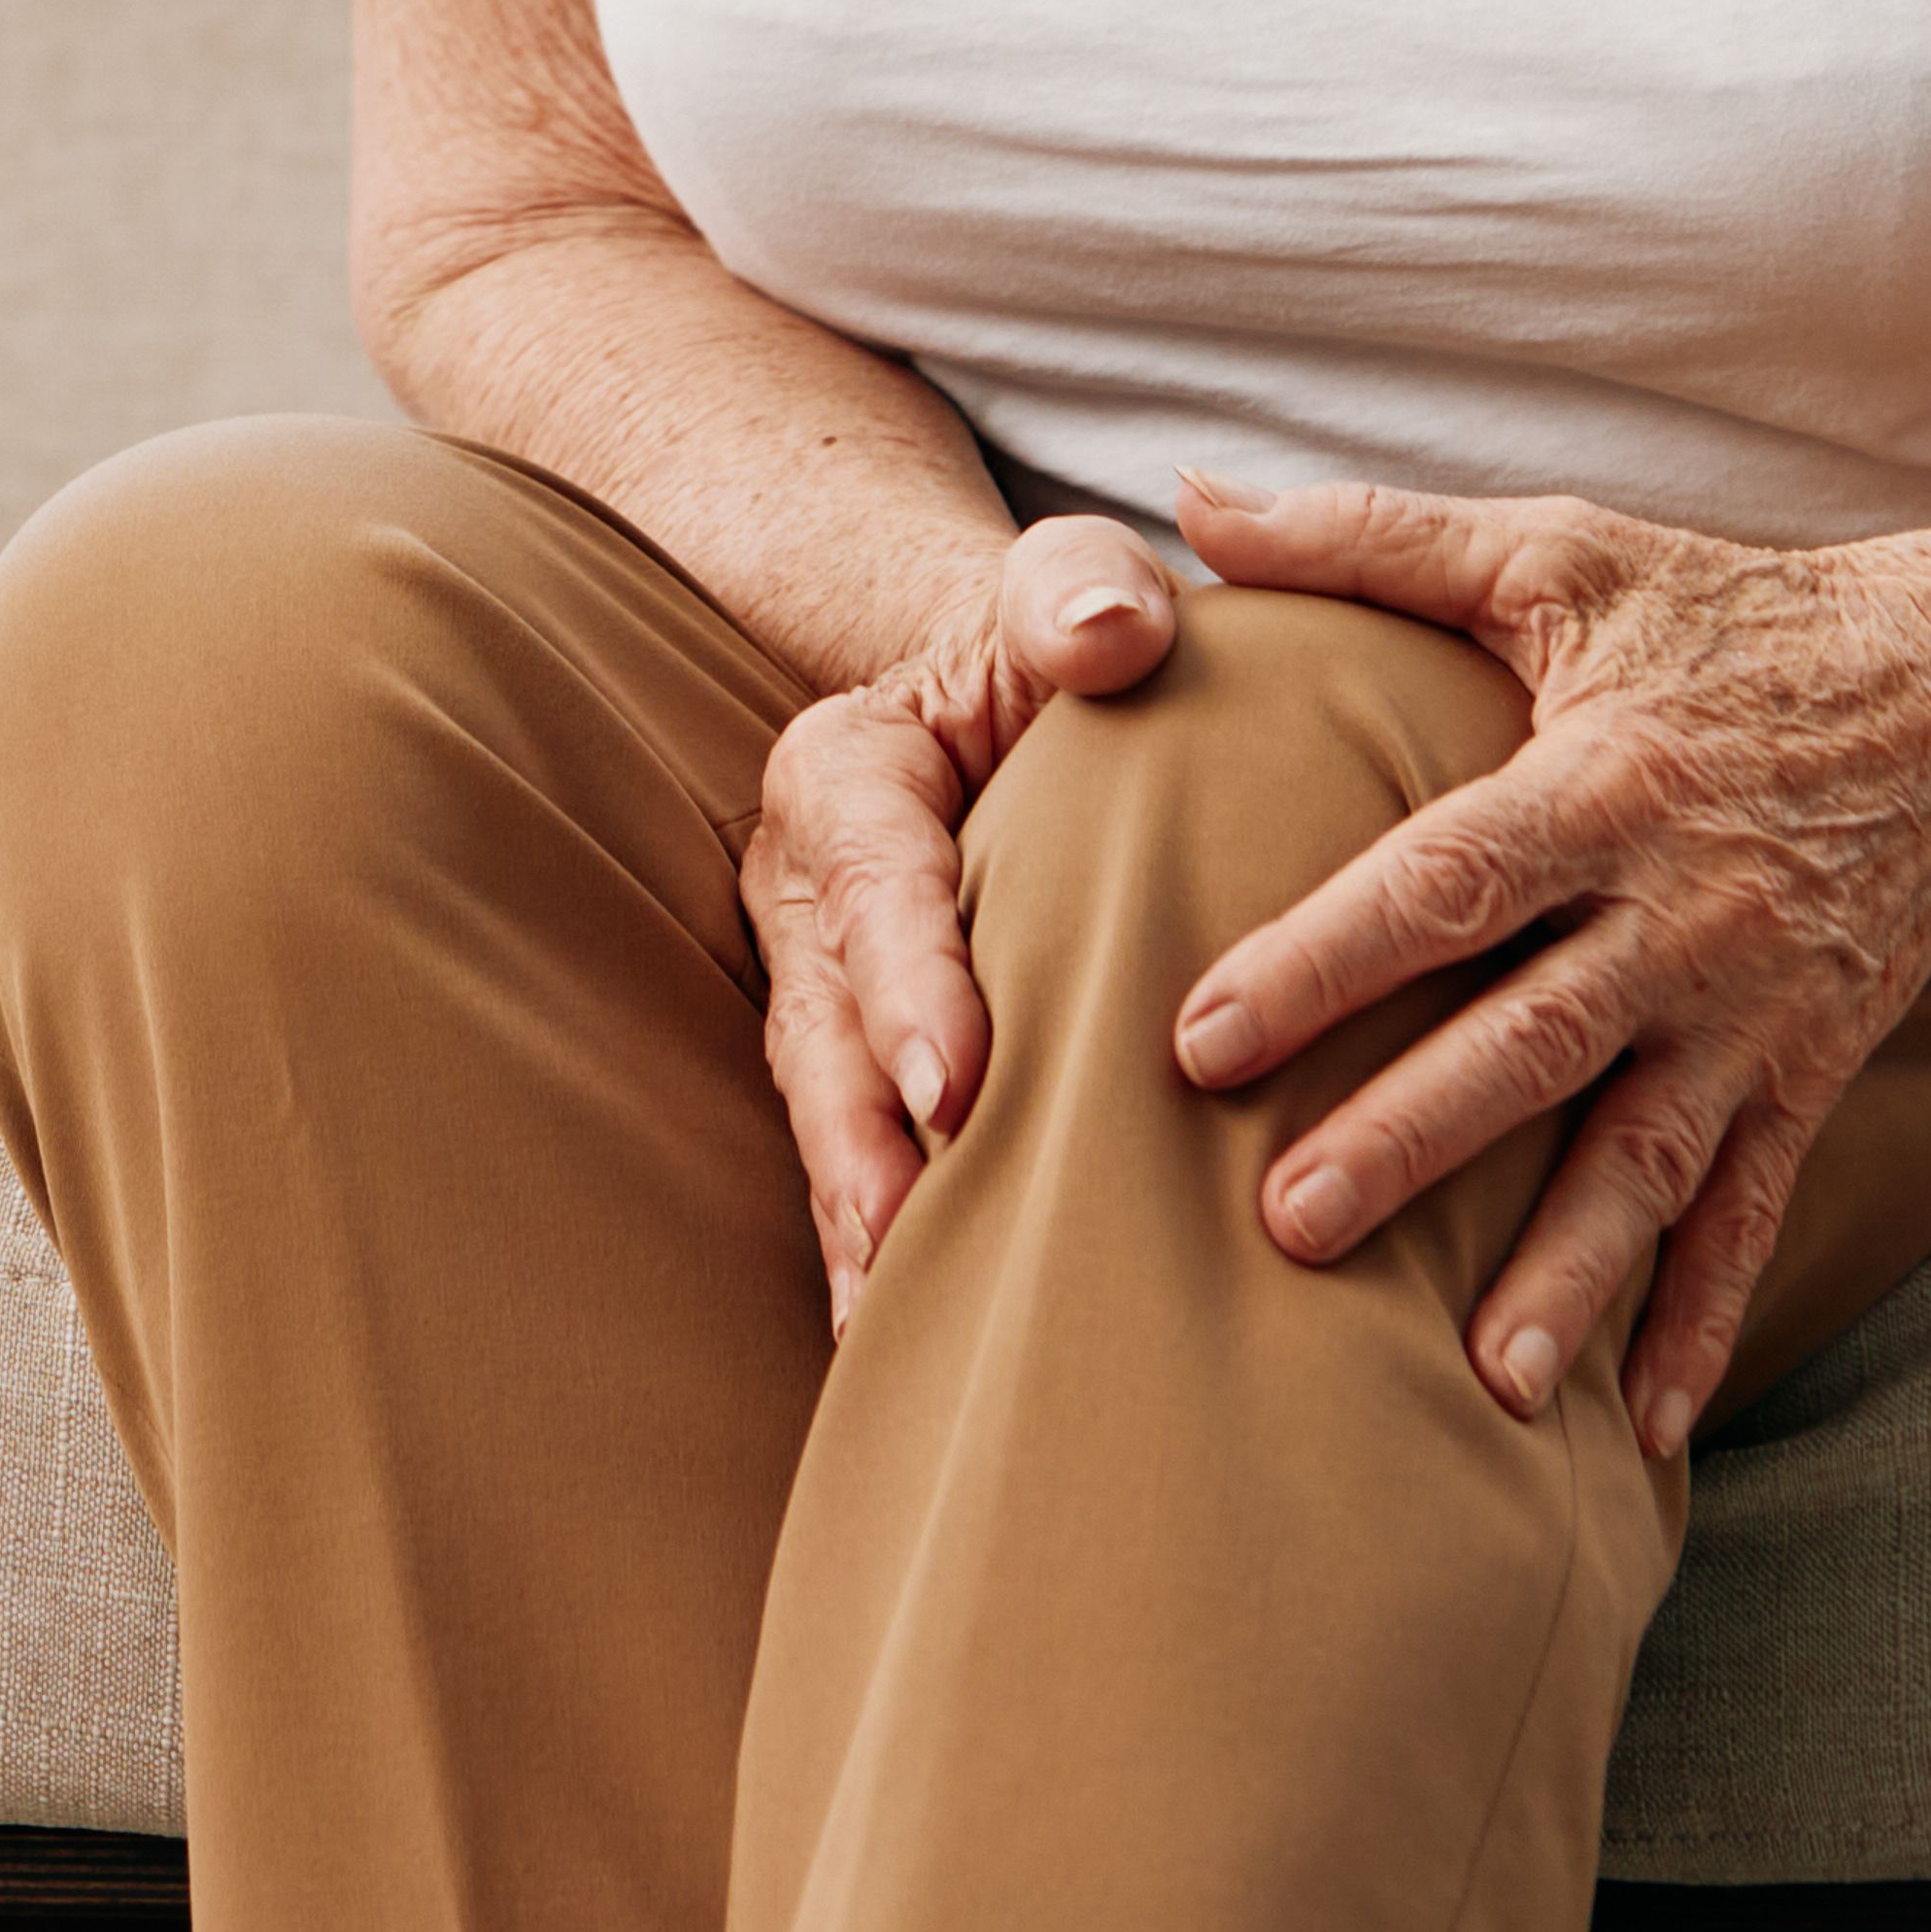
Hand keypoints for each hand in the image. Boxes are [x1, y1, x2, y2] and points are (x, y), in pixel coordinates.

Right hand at [739, 516, 1189, 1321]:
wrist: (1021, 700)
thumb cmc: (1064, 647)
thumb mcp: (1068, 591)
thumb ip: (1079, 591)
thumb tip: (1118, 634)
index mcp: (849, 773)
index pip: (874, 876)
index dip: (909, 980)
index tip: (961, 1081)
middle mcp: (812, 890)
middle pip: (824, 1026)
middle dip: (860, 1141)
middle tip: (912, 1239)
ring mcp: (827, 985)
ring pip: (827, 1109)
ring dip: (858, 1218)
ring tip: (897, 1325)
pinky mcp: (865, 1056)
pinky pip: (859, 1154)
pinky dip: (880, 1247)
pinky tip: (909, 1341)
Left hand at [1166, 469, 1930, 1456]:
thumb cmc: (1725, 621)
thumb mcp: (1559, 554)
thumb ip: (1368, 538)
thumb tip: (1185, 501)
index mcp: (1603, 783)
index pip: (1447, 881)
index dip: (1326, 956)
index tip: (1199, 1035)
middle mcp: (1682, 917)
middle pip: (1533, 1042)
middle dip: (1413, 1139)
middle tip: (1287, 1227)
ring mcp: (1756, 1014)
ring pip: (1647, 1161)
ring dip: (1564, 1275)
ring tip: (1475, 1386)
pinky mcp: (1810, 1077)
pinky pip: (1751, 1216)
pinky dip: (1700, 1324)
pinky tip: (1640, 1435)